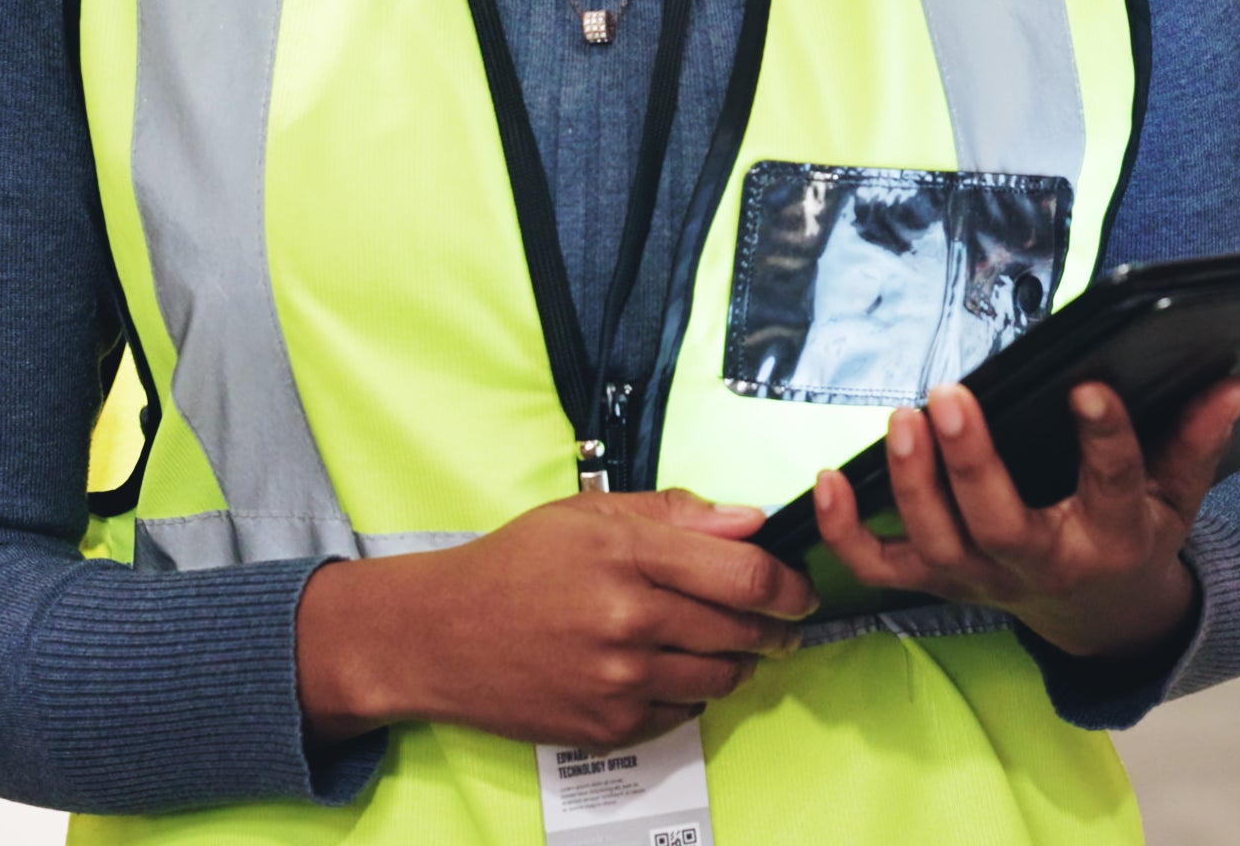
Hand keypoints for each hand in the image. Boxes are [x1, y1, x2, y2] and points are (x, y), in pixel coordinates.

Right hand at [295, 489, 816, 751]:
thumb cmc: (514, 565)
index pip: (744, 574)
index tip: (801, 589)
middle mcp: (626, 619)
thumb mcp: (589, 513)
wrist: (438, 636)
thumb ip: (676, 513)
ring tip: (728, 647)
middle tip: (783, 624)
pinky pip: (681, 712)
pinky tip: (669, 671)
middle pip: (741, 630)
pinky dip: (689, 693)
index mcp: (626, 554)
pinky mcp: (606, 725)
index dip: (789, 584)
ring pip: (721, 677)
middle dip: (776, 628)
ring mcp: (617, 679)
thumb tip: (751, 519)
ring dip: (739, 663)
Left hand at [810, 378, 1239, 666]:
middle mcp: (1041, 564)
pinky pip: (881, 567)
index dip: (1103, 437)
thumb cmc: (1133, 536)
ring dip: (913, 482)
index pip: (1113, 483)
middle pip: (1001, 524)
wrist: (1097, 616)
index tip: (1090, 387)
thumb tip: (1228, 383)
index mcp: (1111, 537)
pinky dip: (845, 532)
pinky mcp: (937, 581)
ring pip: (937, 544)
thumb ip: (1197, 440)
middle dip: (971, 463)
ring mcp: (981, 578)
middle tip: (951, 396)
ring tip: (905, 416)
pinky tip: (827, 480)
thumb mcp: (1178, 496)